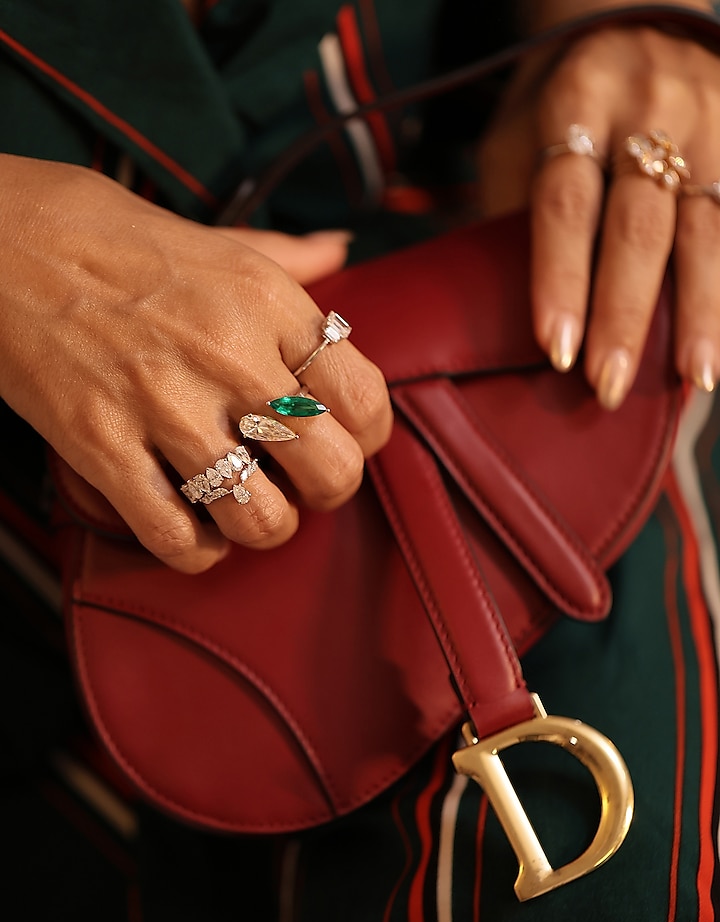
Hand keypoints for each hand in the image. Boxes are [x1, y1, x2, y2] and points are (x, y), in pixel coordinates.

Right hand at [0, 155, 391, 571]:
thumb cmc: (106, 235)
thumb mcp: (213, 237)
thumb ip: (285, 256)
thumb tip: (339, 247)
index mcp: (267, 300)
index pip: (367, 400)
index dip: (366, 438)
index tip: (340, 439)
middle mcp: (228, 353)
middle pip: (331, 472)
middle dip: (323, 494)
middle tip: (295, 481)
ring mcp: (162, 403)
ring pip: (261, 519)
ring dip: (260, 527)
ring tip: (244, 507)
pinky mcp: (99, 444)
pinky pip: (176, 537)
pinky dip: (195, 551)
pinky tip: (192, 529)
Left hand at [476, 13, 719, 406]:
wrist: (636, 16)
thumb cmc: (561, 99)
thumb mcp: (520, 134)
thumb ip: (518, 208)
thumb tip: (503, 311)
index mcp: (578, 101)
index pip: (566, 205)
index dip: (561, 281)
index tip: (556, 349)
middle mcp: (651, 107)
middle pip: (638, 227)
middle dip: (625, 314)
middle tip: (609, 385)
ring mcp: (710, 121)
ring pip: (706, 230)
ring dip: (701, 312)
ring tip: (696, 378)